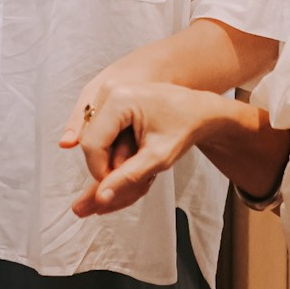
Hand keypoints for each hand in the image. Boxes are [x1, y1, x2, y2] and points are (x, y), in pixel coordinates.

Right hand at [60, 76, 220, 217]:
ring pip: (93, 136)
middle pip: (89, 139)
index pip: (91, 144)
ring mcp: (109, 92)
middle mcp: (110, 90)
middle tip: (131, 171)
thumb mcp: (158, 157)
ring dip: (109, 155)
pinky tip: (132, 148)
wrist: (199, 110)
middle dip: (105, 163)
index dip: (101, 170)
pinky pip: (100, 129)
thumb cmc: (184, 128)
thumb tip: (101, 198)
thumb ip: (127, 177)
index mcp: (120, 99)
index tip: (119, 182)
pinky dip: (111, 145)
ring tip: (136, 158)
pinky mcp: (112, 98)